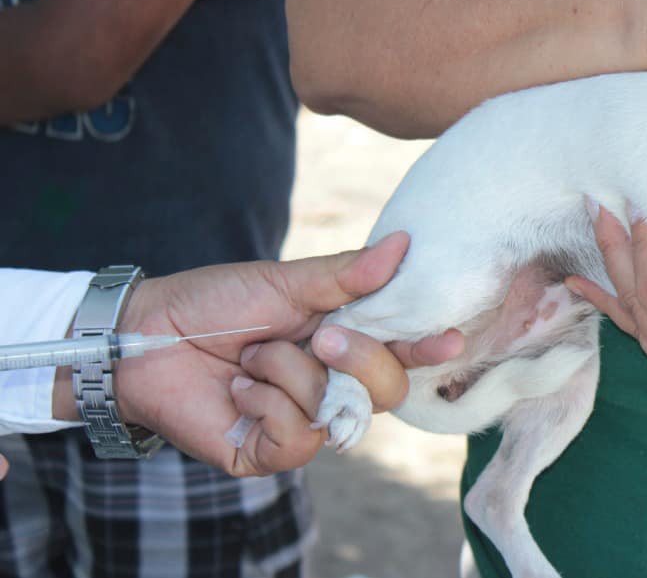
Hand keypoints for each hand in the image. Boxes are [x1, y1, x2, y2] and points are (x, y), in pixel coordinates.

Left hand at [52, 233, 462, 476]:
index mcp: (344, 339)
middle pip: (388, 390)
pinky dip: (268, 406)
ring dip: (290, 375)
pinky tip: (240, 390)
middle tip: (322, 337)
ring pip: (339, 412)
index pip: (402, 349)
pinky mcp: (268, 452)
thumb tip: (404, 245)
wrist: (144, 335)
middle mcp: (331, 384)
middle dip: (361, 360)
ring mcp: (302, 422)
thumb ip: (347, 275)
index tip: (450, 335)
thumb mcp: (285, 282)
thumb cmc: (215, 302)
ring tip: (251, 357)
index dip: (430, 345)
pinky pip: (298, 440)